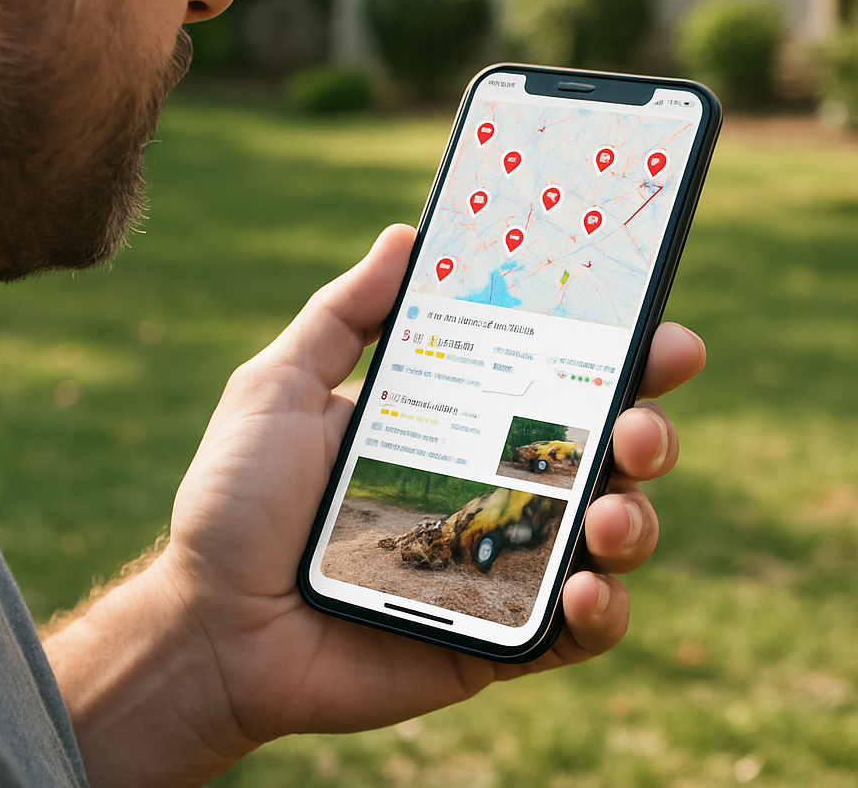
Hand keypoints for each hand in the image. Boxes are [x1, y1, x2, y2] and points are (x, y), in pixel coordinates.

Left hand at [49, 226, 703, 787]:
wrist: (211, 622)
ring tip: (609, 515)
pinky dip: (604, 611)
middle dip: (646, 432)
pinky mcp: (497, 638)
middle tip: (637, 426)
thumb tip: (405, 235)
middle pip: (603, 453)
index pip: (553, 380)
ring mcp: (500, 560)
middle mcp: (489, 484)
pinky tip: (584, 590)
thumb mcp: (282, 385)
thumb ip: (345, 313)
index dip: (618, 356)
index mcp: (452, 420)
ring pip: (611, 535)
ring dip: (637, 520)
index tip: (661, 333)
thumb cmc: (237, 498)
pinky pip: (579, 629)